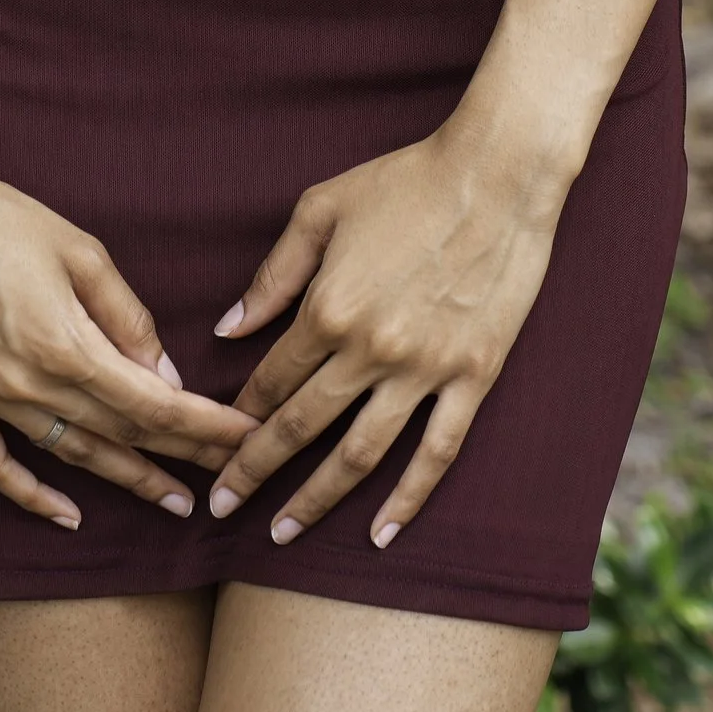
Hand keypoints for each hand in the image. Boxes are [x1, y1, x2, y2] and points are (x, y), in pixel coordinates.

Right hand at [0, 124, 251, 533]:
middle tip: (227, 475)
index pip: (152, 403)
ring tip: (170, 500)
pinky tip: (66, 512)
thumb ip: (127, 316)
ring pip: (69, 453)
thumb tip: (166, 375)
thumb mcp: (78, 249)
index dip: (202, 426)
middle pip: (120, 432)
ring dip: (123, 478)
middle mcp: (25, 384)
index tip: (242, 438)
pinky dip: (30, 495)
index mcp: (64, 344)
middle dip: (179, 455)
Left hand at [204, 121, 568, 549]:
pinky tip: (381, 533)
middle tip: (220, 511)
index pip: (271, 379)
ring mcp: (424, 370)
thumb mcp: (322, 209)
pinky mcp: (472, 378)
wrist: (499, 174)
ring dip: (315, 500)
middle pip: (300, 427)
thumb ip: (274, 275)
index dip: (239, 417)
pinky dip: (408, 499)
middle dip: (253, 473)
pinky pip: (437, 452)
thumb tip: (227, 329)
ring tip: (281, 536)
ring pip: (359, 455)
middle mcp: (370, 350)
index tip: (214, 445)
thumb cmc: (406, 180)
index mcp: (328, 308)